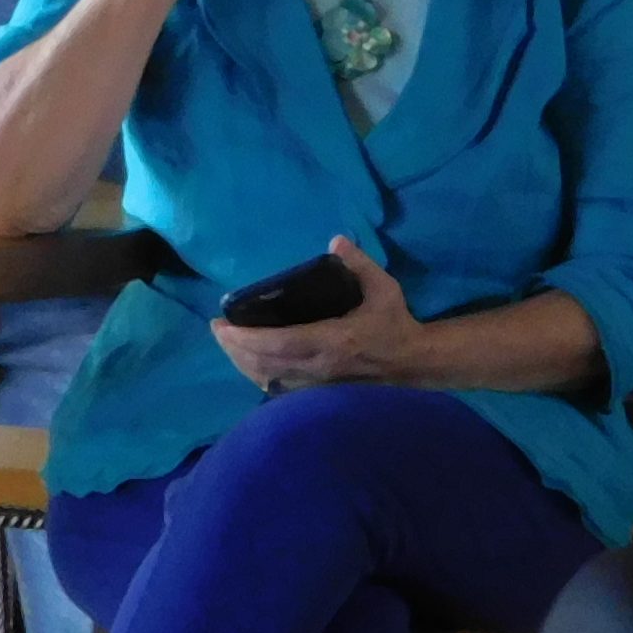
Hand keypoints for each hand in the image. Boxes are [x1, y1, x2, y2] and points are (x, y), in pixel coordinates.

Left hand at [211, 237, 426, 391]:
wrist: (416, 362)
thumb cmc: (396, 323)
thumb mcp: (384, 288)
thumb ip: (359, 263)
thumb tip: (336, 241)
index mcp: (333, 341)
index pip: (279, 343)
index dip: (245, 338)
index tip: (221, 324)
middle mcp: (320, 367)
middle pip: (264, 364)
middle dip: (234, 348)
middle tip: (217, 328)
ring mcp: (319, 384)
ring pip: (269, 380)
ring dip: (243, 363)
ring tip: (228, 343)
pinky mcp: (321, 392)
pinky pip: (281, 389)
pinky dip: (259, 376)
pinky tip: (249, 363)